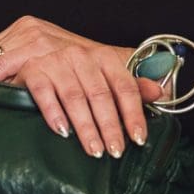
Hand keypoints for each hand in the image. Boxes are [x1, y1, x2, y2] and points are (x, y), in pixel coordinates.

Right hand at [0, 16, 161, 158]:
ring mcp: (55, 60)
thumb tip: (161, 91)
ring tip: (94, 150)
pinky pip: (44, 92)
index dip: (133, 112)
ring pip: (75, 96)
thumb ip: (131, 78)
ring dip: (85, 126)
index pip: (124, 85)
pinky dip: (53, 113)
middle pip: (100, 94)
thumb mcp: (103, 68)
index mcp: (102, 55)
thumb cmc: (73, 63)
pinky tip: (62, 131)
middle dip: (109, 126)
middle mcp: (80, 55)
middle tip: (115, 151)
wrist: (33, 43)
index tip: (138, 137)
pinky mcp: (32, 68)